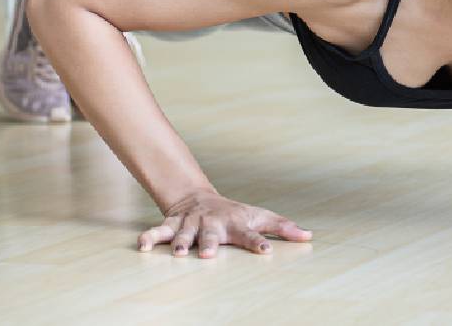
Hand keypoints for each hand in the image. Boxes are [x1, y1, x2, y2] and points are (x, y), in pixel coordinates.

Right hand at [138, 188, 312, 257]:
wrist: (198, 197)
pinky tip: (142, 247)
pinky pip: (159, 231)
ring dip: (181, 243)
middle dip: (209, 244)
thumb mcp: (259, 216)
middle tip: (207, 255)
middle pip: (212, 235)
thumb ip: (282, 227)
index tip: (266, 251)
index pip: (251, 233)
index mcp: (236, 223)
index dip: (259, 242)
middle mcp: (213, 224)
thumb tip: (309, 235)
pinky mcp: (173, 225)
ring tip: (178, 254)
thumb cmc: (234, 213)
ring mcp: (191, 224)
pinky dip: (150, 238)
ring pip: (184, 234)